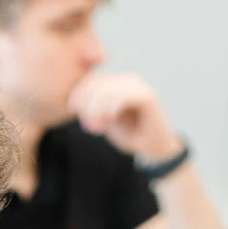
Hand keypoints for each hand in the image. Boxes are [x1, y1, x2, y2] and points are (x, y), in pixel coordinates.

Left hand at [68, 72, 182, 164]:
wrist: (155, 148)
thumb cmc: (130, 135)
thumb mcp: (104, 122)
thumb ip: (91, 110)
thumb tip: (73, 102)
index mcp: (117, 83)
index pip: (93, 80)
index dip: (79, 91)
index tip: (72, 108)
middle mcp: (128, 80)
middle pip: (98, 82)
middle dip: (87, 102)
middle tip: (86, 123)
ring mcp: (139, 87)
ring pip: (109, 89)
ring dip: (98, 108)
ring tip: (97, 126)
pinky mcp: (147, 96)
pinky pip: (124, 97)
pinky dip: (113, 108)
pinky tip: (109, 120)